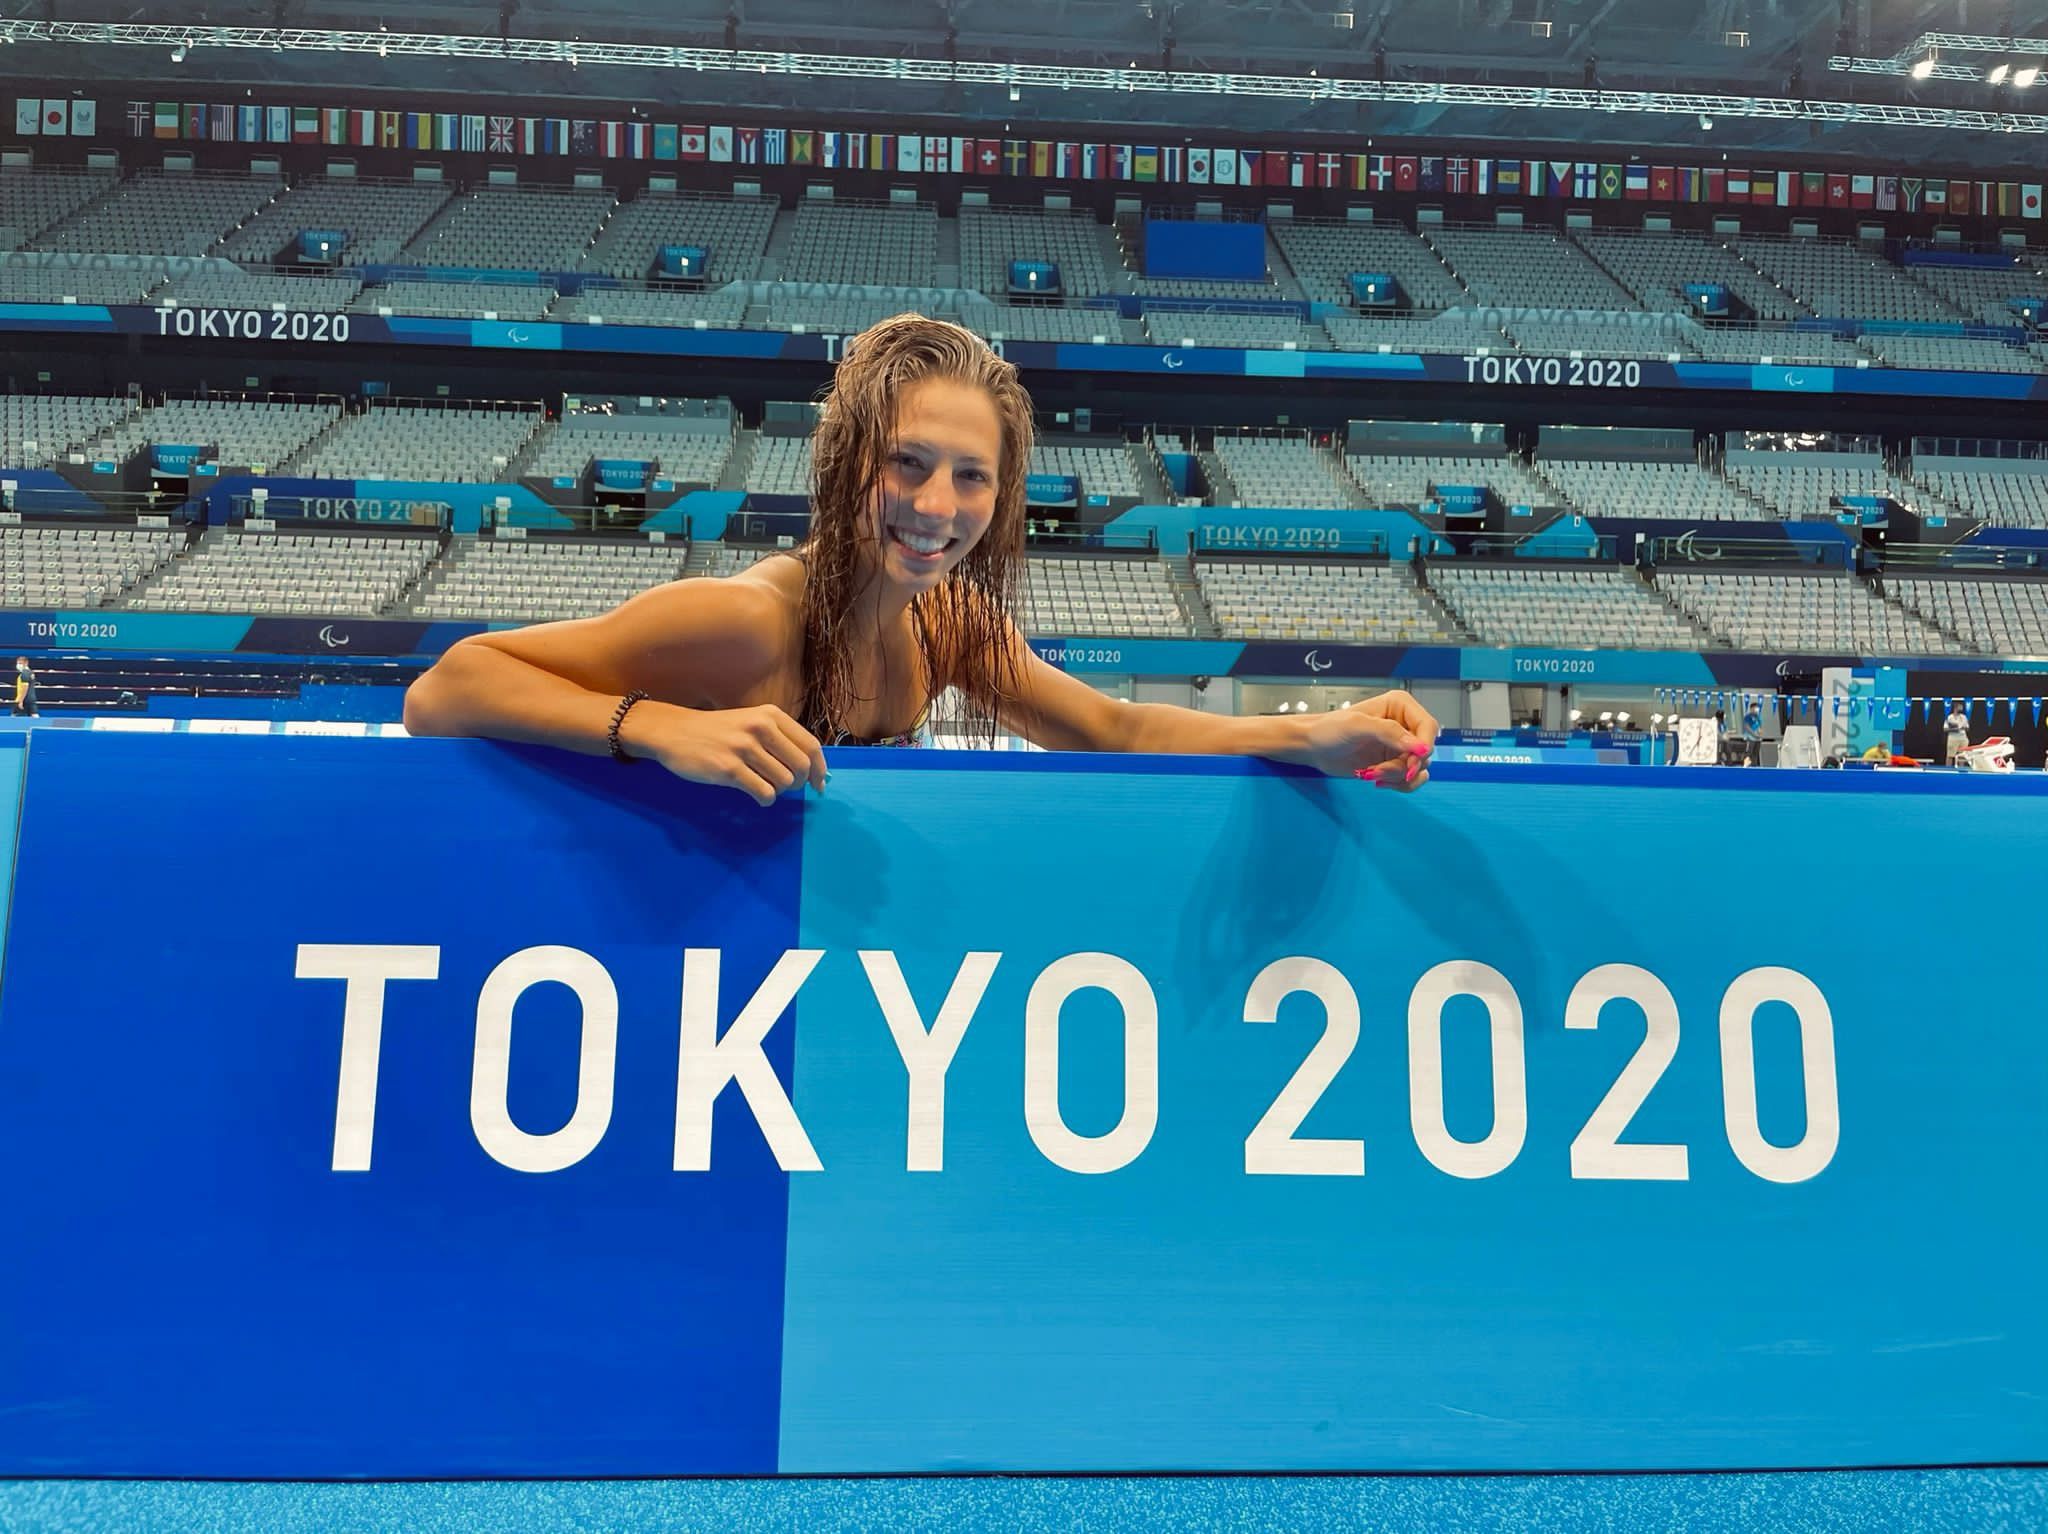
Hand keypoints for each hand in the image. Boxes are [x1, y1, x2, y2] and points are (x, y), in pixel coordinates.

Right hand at [630, 701, 828, 806]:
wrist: (674, 732)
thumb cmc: (717, 731)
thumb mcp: (751, 722)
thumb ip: (779, 739)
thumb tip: (811, 770)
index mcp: (771, 715)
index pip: (810, 745)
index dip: (819, 769)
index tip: (818, 784)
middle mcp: (761, 728)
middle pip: (801, 766)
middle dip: (798, 783)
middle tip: (784, 786)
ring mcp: (745, 748)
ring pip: (783, 782)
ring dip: (779, 791)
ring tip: (764, 786)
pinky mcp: (729, 769)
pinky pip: (764, 793)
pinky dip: (765, 800)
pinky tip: (756, 795)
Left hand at [1299, 689, 1437, 791]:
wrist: (1313, 747)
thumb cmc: (1329, 729)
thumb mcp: (1356, 726)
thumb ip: (1388, 732)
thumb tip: (1419, 746)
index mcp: (1400, 706)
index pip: (1428, 727)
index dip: (1424, 746)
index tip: (1411, 762)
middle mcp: (1405, 725)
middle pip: (1424, 752)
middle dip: (1403, 766)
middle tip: (1378, 770)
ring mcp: (1400, 746)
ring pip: (1418, 769)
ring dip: (1396, 776)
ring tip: (1371, 773)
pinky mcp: (1394, 763)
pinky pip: (1410, 780)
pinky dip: (1396, 784)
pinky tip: (1375, 779)